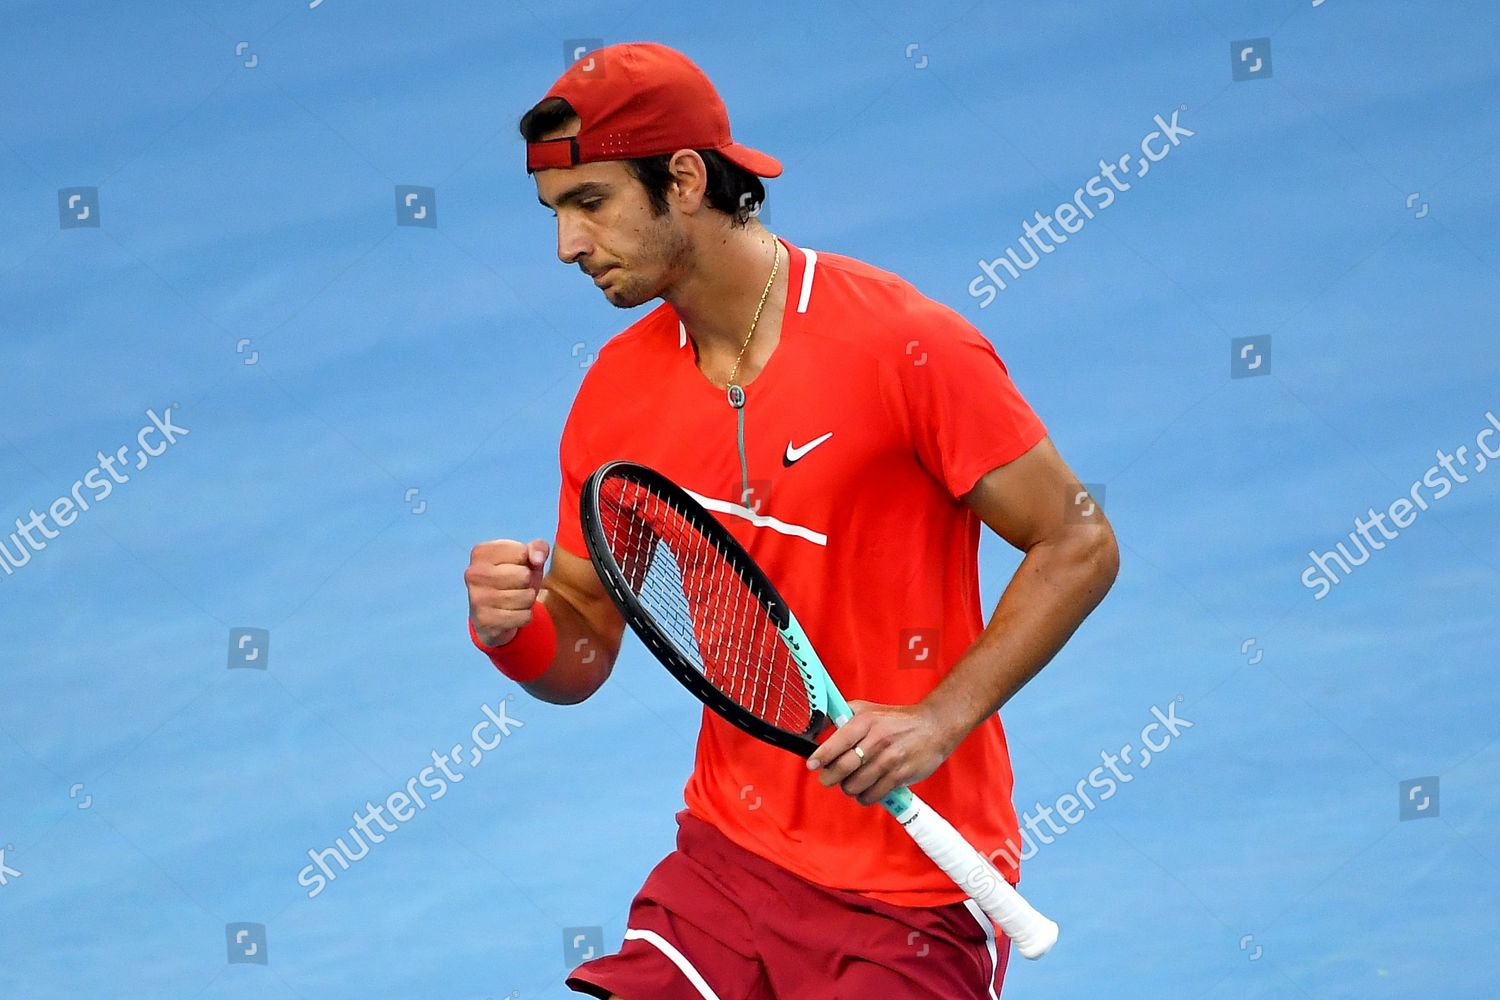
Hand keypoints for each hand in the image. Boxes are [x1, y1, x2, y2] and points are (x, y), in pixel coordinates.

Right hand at [465, 538, 548, 646]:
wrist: (492, 616)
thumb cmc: (511, 580)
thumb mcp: (526, 560)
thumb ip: (538, 549)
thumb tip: (537, 559)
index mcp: (481, 552)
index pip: (522, 552)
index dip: (527, 562)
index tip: (515, 568)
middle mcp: (474, 573)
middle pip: (524, 575)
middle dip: (528, 583)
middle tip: (516, 587)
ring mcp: (477, 597)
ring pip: (526, 597)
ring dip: (527, 600)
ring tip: (515, 600)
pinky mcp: (485, 620)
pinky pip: (523, 616)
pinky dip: (524, 616)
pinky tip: (512, 614)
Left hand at [805, 700, 958, 806]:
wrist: (933, 726)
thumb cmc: (896, 720)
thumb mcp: (866, 709)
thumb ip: (841, 717)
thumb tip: (816, 729)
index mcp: (865, 721)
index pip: (837, 742)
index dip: (821, 757)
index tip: (812, 764)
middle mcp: (877, 740)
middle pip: (842, 768)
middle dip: (830, 777)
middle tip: (828, 778)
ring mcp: (889, 759)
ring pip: (855, 785)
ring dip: (848, 788)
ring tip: (851, 782)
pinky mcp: (900, 775)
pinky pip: (872, 795)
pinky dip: (864, 796)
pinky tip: (866, 789)